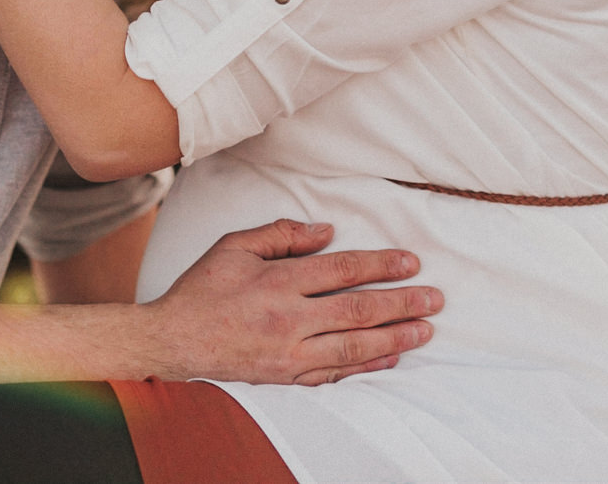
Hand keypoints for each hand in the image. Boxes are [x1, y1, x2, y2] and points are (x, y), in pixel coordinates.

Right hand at [144, 218, 440, 385]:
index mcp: (277, 282)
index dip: (380, 265)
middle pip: (358, 310)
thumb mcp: (234, 246)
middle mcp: (288, 320)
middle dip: (402, 303)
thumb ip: (281, 234)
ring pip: (353, 345)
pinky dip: (366, 365)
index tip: (410, 263)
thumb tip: (326, 232)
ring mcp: (289, 353)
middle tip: (434, 298)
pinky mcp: (286, 376)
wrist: (172, 341)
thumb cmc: (202, 289)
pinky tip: (390, 357)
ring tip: (425, 329)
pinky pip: (335, 372)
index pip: (342, 270)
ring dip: (395, 337)